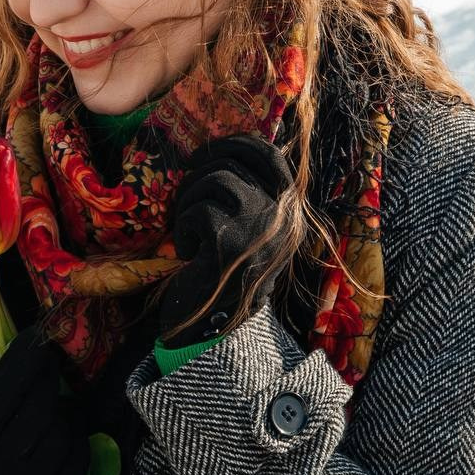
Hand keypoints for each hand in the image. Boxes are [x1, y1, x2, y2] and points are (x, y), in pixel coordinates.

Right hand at [0, 327, 90, 474]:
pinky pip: (76, 469)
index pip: (7, 389)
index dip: (25, 356)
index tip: (33, 336)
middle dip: (47, 376)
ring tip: (51, 397)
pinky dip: (78, 442)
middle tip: (46, 361)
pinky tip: (65, 429)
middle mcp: (1, 472)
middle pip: (41, 407)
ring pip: (63, 435)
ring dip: (63, 408)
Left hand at [159, 134, 293, 348]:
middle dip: (199, 174)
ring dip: (188, 202)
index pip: (269, 155)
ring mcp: (260, 229)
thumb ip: (250, 195)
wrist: (215, 331)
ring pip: (214, 180)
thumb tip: (226, 150)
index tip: (204, 153)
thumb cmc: (224, 276)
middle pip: (234, 163)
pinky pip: (197, 210)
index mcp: (291, 212)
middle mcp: (284, 217)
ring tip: (188, 231)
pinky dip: (183, 228)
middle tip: (183, 194)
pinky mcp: (230, 241)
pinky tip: (189, 253)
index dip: (234, 143)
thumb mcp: (248, 232)